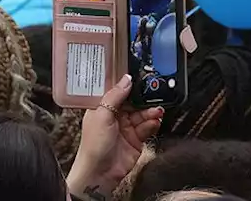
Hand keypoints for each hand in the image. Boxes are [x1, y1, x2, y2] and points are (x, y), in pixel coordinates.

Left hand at [67, 75, 163, 199]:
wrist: (101, 174)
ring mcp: (127, 128)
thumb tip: (126, 79)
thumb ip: (115, 96)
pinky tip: (155, 122)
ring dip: (151, 111)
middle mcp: (116, 116)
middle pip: (135, 101)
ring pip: (144, 113)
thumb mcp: (102, 115)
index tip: (142, 77)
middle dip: (145, 99)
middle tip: (155, 94)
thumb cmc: (93, 146)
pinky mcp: (137, 139)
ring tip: (156, 112)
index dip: (129, 85)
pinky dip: (153, 123)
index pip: (118, 91)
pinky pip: (149, 126)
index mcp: (103, 108)